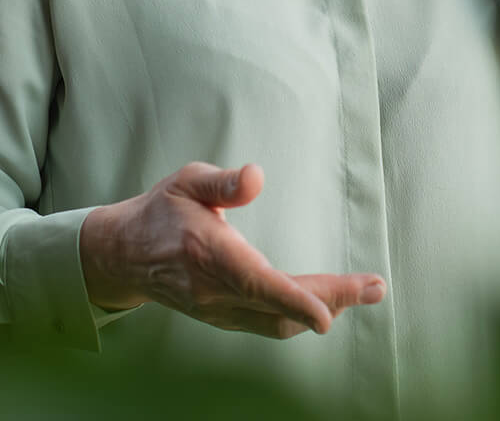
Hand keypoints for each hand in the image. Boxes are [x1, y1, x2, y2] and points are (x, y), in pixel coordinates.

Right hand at [80, 162, 384, 338]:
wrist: (124, 255)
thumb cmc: (161, 211)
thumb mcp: (185, 181)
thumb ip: (221, 182)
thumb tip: (255, 176)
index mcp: (207, 254)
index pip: (257, 284)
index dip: (295, 301)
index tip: (329, 313)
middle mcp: (214, 292)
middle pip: (279, 308)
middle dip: (331, 301)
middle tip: (376, 288)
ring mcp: (218, 311)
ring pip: (276, 323)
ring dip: (321, 310)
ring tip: (362, 292)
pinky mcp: (223, 318)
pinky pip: (268, 324)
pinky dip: (300, 315)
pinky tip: (327, 302)